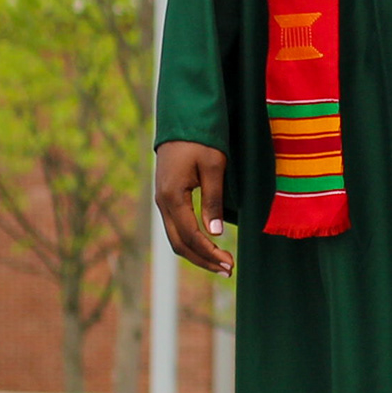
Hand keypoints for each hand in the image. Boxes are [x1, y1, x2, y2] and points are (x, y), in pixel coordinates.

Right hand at [154, 141, 231, 275]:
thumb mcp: (213, 167)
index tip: (229, 264)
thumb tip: (215, 232)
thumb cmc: (201, 141)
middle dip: (203, 260)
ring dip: (197, 254)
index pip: (190, 235)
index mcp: (171, 196)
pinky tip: (207, 247)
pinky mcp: (166, 199)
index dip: (209, 252)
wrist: (182, 122)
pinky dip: (190, 242)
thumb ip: (213, 199)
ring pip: (176, 238)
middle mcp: (161, 203)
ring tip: (221, 264)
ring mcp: (161, 202)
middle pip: (179, 243)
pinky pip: (176, 228)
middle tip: (228, 270)